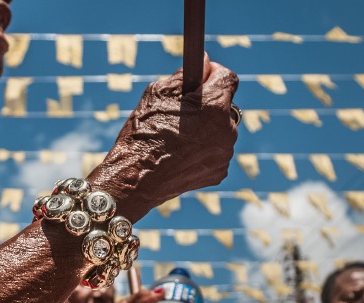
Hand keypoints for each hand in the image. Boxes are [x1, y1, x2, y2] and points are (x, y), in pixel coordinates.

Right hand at [89, 53, 238, 222]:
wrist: (135, 178)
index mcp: (214, 105)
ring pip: (221, 131)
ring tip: (178, 137)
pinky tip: (181, 155)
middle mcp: (227, 129)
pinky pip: (216, 153)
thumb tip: (205, 62)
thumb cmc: (144, 132)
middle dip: (209, 104)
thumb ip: (185, 75)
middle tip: (184, 110)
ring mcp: (225, 153)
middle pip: (225, 106)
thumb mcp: (158, 93)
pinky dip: (203, 151)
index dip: (213, 73)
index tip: (202, 77)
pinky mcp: (219, 172)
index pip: (228, 77)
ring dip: (207, 128)